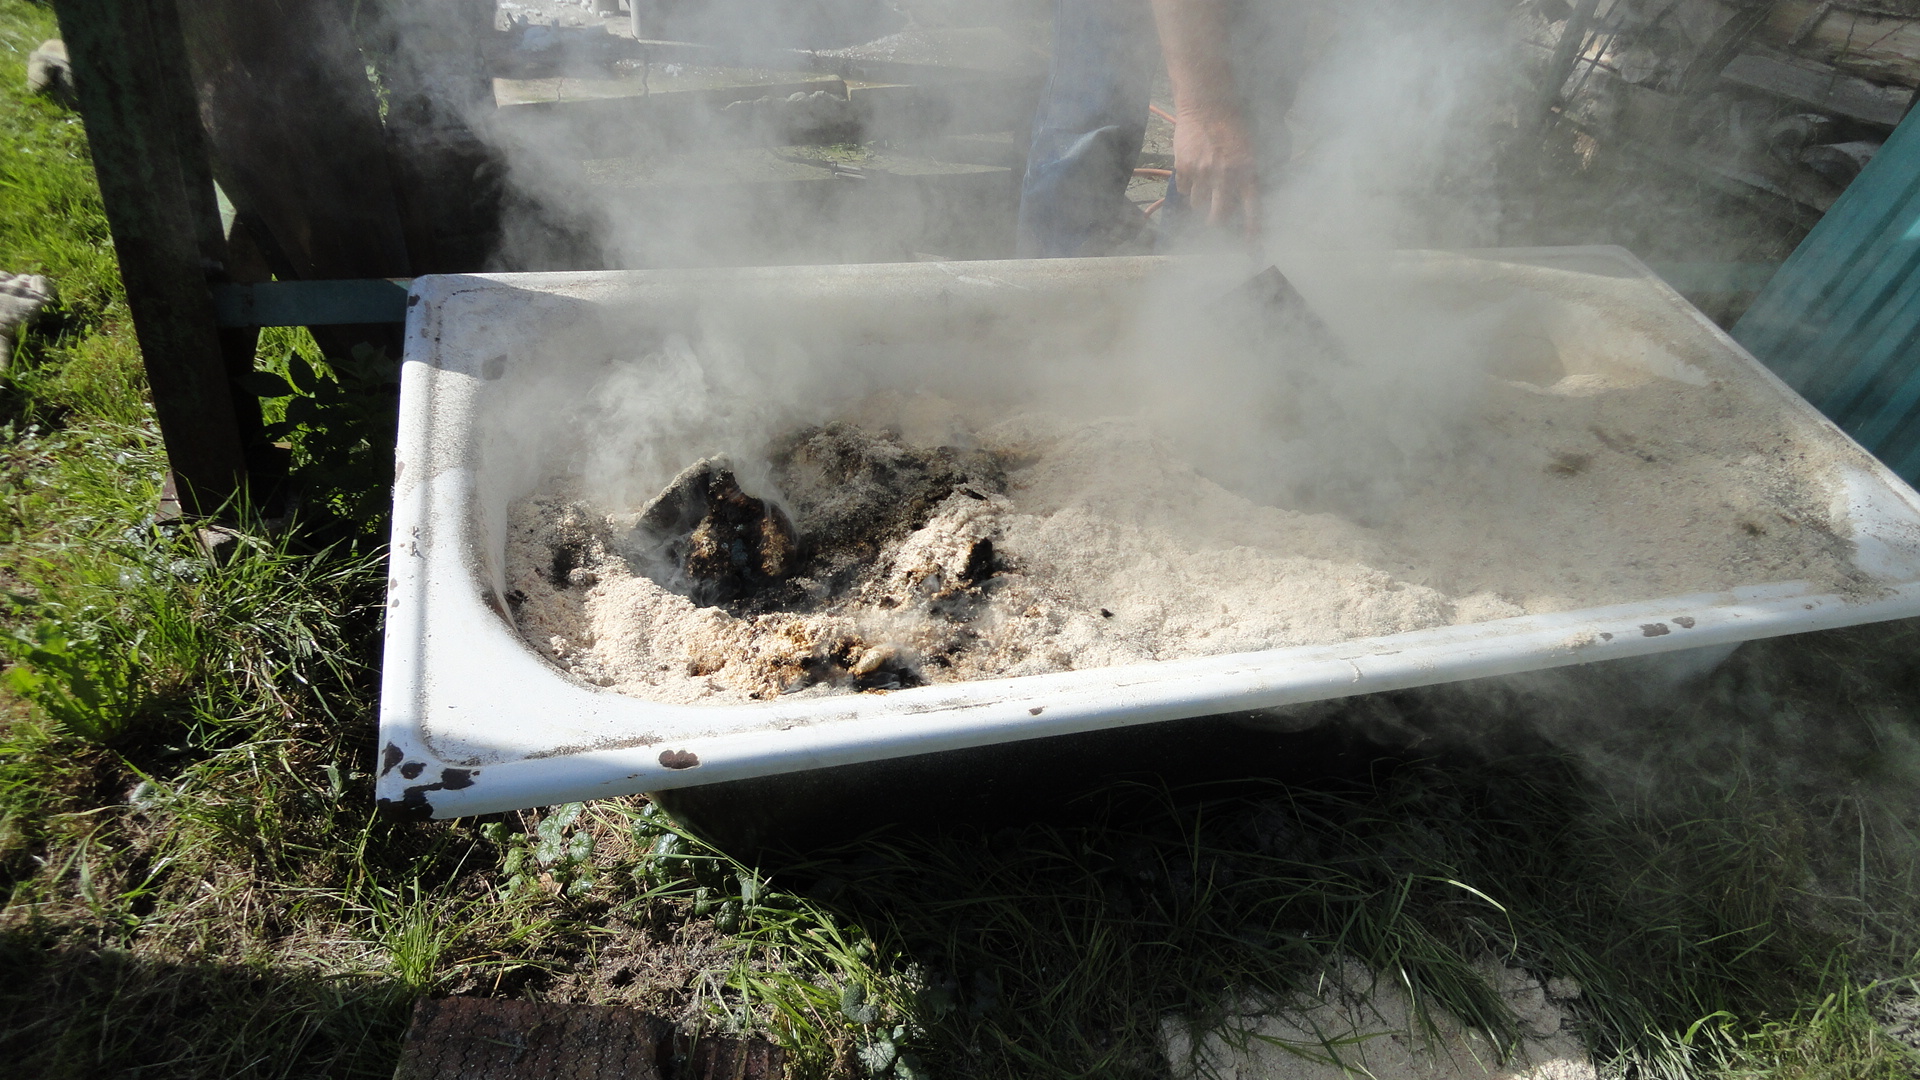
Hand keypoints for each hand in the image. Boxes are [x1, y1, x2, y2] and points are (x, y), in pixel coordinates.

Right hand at [1173, 104, 1260, 238]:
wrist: (1206, 103)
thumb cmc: (1232, 123)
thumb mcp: (1249, 149)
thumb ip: (1246, 174)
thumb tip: (1243, 199)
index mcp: (1247, 172)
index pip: (1253, 209)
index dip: (1252, 231)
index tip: (1252, 247)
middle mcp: (1226, 176)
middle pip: (1219, 216)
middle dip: (1215, 221)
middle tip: (1214, 221)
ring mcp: (1204, 174)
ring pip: (1198, 204)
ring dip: (1200, 200)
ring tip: (1202, 182)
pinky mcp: (1184, 168)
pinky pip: (1185, 190)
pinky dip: (1187, 185)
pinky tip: (1191, 170)